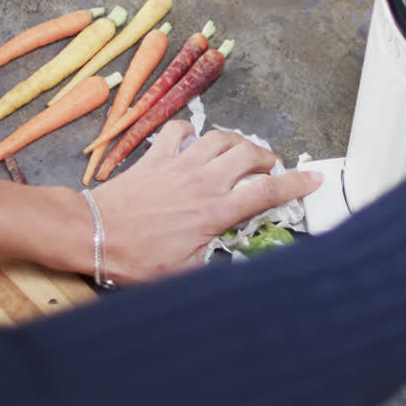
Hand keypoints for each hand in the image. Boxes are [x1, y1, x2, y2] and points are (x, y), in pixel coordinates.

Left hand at [90, 121, 322, 285]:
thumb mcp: (185, 274)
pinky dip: (190, 131)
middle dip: (267, 158)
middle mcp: (201, 182)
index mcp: (214, 212)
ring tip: (242, 153)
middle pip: (248, 155)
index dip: (295, 184)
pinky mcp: (155, 158)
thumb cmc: (134, 258)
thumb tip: (240, 272)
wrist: (92, 234)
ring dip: (236, 142)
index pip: (266, 193)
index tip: (314, 179)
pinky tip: (193, 140)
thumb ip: (215, 266)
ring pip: (219, 138)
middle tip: (271, 169)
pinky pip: (177, 131)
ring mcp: (178, 165)